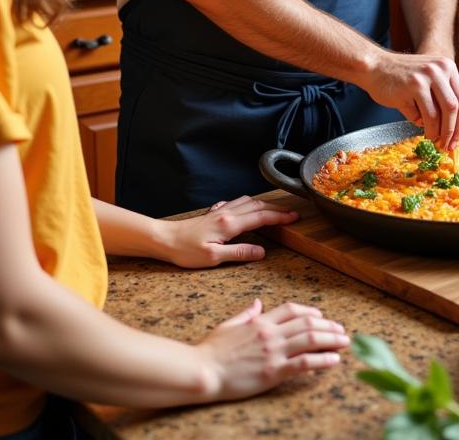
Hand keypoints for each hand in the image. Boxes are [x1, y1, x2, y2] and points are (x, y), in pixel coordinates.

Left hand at [158, 196, 299, 268]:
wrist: (165, 239)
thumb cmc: (186, 251)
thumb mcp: (214, 258)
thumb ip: (239, 252)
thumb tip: (261, 252)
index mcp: (230, 224)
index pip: (261, 218)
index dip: (280, 217)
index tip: (294, 218)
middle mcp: (227, 213)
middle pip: (258, 206)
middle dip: (277, 209)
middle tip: (291, 213)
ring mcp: (220, 211)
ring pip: (248, 202)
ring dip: (264, 204)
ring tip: (275, 210)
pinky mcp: (213, 214)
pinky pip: (236, 203)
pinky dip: (248, 204)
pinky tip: (246, 208)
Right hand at [196, 300, 349, 400]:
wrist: (203, 371)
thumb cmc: (212, 350)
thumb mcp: (228, 325)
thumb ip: (246, 313)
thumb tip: (257, 303)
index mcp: (260, 321)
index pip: (292, 310)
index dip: (310, 312)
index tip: (322, 317)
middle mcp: (270, 333)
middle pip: (307, 324)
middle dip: (328, 326)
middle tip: (341, 330)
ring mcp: (273, 352)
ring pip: (310, 340)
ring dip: (331, 340)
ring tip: (344, 342)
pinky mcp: (274, 372)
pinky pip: (304, 363)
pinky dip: (322, 360)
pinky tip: (334, 360)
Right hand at [361, 51, 458, 150]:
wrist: (375, 66)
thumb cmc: (403, 76)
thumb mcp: (429, 77)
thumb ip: (443, 95)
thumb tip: (454, 130)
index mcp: (447, 66)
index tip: (457, 139)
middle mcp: (437, 70)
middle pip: (453, 109)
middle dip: (451, 132)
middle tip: (446, 146)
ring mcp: (421, 78)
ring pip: (436, 116)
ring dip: (434, 133)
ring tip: (431, 138)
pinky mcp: (407, 88)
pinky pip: (417, 116)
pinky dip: (417, 123)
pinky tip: (414, 119)